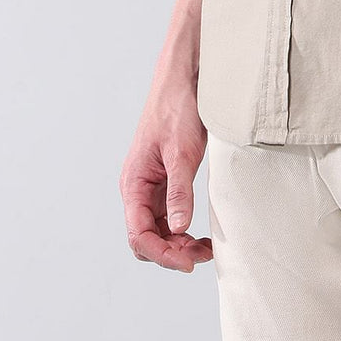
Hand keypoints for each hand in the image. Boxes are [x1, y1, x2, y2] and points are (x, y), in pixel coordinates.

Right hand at [120, 77, 213, 272]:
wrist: (184, 77)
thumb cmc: (177, 107)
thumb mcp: (182, 150)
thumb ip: (179, 190)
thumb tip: (180, 228)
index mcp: (134, 183)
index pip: (139, 235)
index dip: (162, 254)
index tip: (188, 263)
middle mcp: (139, 189)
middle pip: (147, 238)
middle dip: (171, 253)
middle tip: (203, 256)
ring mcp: (153, 185)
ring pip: (160, 229)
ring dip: (179, 243)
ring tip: (207, 248)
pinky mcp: (167, 179)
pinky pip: (170, 214)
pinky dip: (184, 228)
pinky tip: (201, 232)